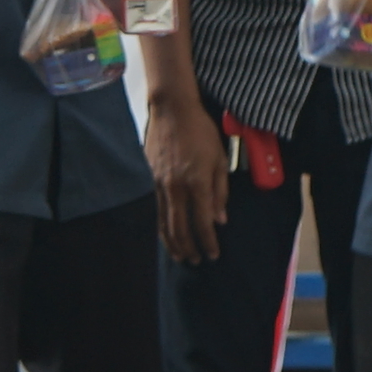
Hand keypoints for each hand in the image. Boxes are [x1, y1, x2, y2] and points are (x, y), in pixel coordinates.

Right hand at [146, 81, 231, 264]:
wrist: (172, 110)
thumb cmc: (201, 131)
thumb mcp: (220, 159)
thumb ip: (220, 191)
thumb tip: (220, 219)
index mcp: (196, 183)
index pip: (203, 222)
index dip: (208, 242)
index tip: (213, 255)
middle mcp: (176, 188)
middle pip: (180, 229)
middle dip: (189, 248)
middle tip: (196, 261)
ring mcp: (160, 185)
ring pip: (164, 223)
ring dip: (173, 243)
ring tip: (180, 256)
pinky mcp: (151, 180)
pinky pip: (156, 210)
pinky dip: (161, 227)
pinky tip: (166, 235)